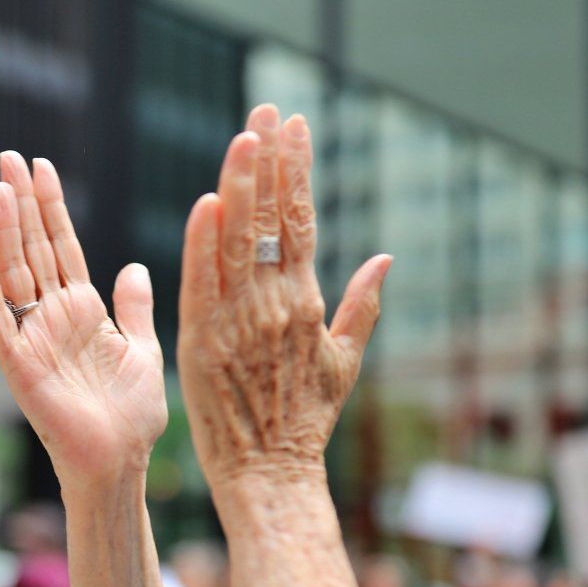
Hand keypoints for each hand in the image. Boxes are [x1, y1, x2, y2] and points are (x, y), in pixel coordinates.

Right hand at [0, 153, 166, 490]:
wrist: (121, 462)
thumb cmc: (132, 416)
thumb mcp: (144, 349)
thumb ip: (134, 308)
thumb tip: (133, 267)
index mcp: (82, 310)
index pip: (62, 246)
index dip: (51, 207)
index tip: (39, 167)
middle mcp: (52, 317)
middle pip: (32, 249)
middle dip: (21, 204)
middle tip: (7, 157)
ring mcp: (32, 338)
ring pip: (13, 275)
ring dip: (3, 232)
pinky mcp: (19, 365)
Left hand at [175, 106, 390, 491]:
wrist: (270, 475)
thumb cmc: (304, 424)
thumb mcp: (343, 362)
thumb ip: (361, 306)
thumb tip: (385, 257)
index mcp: (304, 302)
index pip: (301, 221)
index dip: (296, 170)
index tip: (294, 125)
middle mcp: (273, 304)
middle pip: (271, 219)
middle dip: (268, 161)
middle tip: (265, 111)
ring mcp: (237, 322)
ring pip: (237, 242)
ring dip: (239, 187)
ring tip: (241, 138)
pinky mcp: (201, 342)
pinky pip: (202, 285)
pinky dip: (203, 246)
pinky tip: (207, 205)